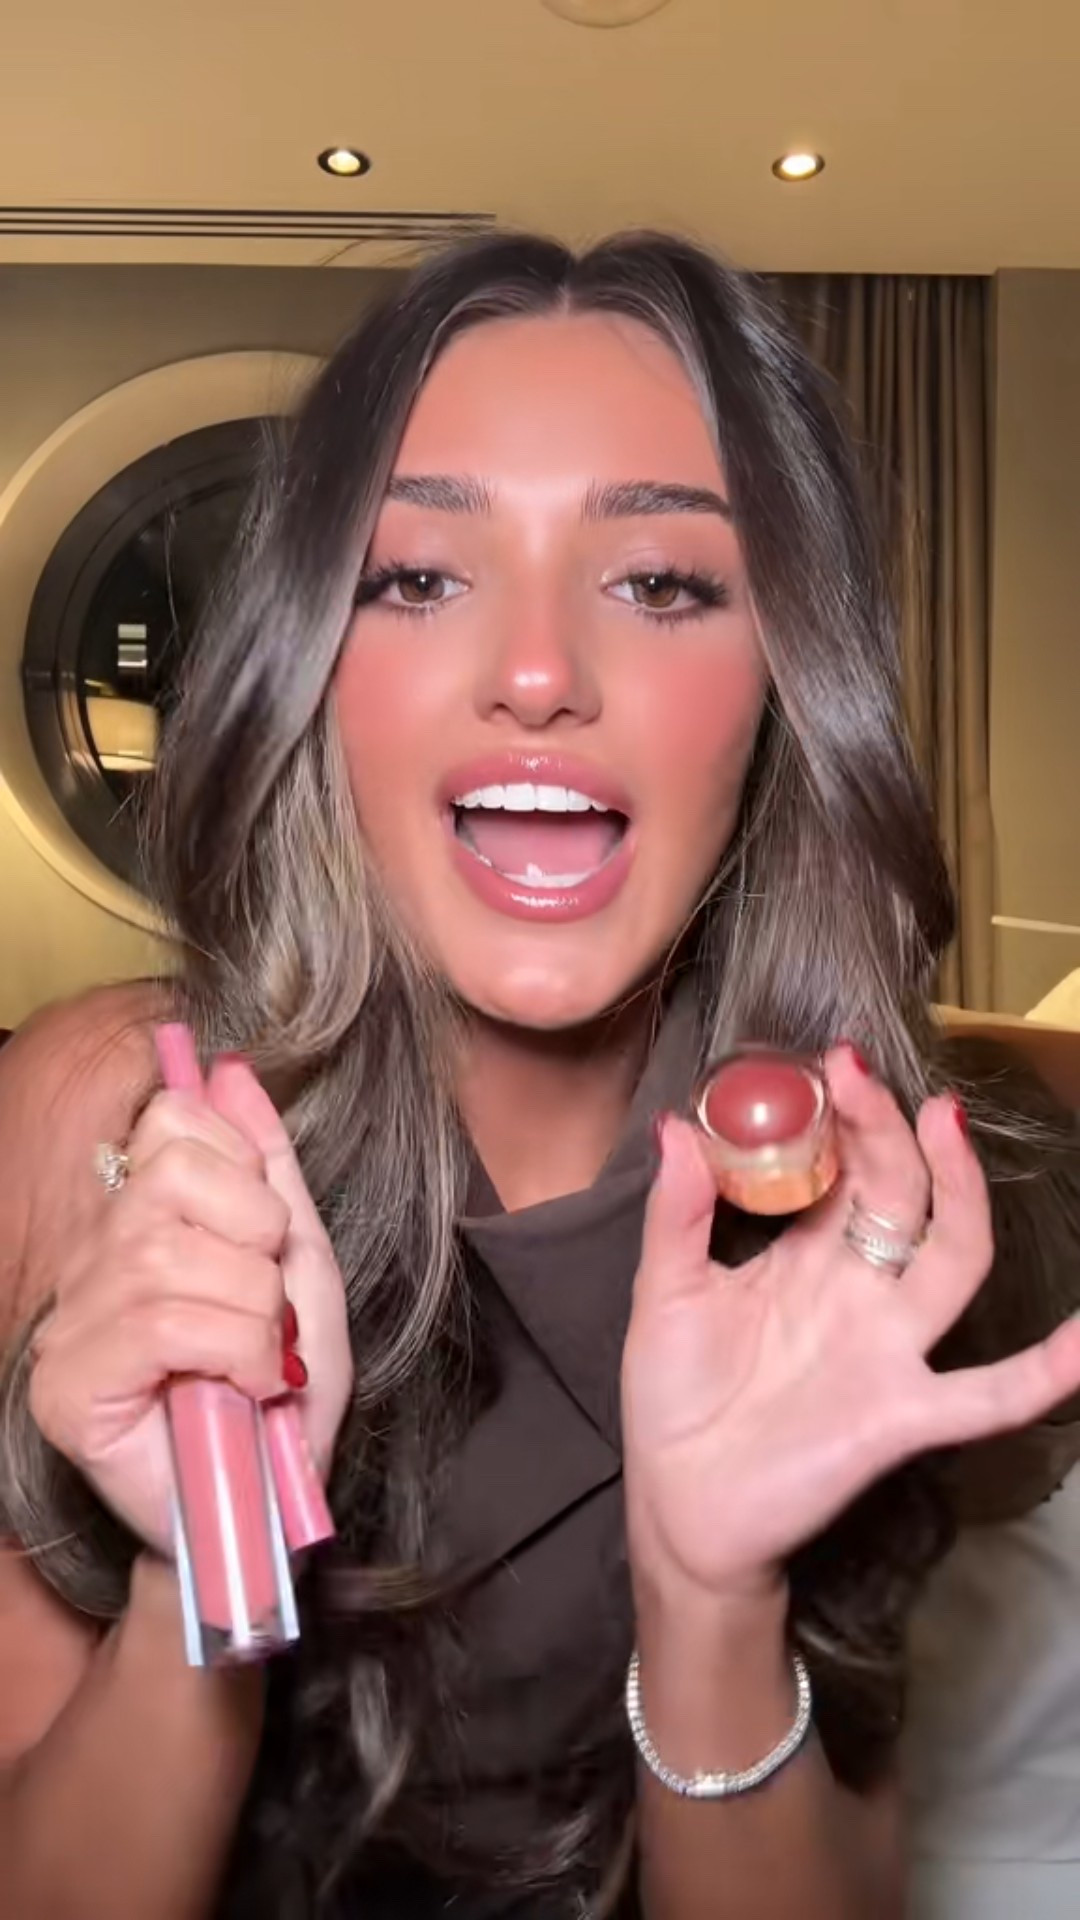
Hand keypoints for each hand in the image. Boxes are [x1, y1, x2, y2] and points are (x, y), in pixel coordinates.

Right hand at [29, 1057, 351, 1554]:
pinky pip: (158, 1320)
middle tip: (266, 1307)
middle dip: (255, 1240)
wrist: (272, 1503)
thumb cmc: (283, 1386)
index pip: (172, 1122)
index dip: (242, 1171)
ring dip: (252, 1307)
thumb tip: (234, 1070)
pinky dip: (233, 1347)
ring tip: (259, 1355)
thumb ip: (267, 1165)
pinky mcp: (68, 1387)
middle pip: (170, 1178)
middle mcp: (90, 1259)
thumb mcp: (298, 1258)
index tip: (266, 1243)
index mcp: (138, 1216)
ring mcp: (69, 1324)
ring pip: (167, 1253)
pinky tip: (246, 1382)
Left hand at [621, 1046, 1079, 1605]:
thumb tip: (677, 1127)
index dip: (841, 1117)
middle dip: (886, 1130)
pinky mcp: (901, 1413)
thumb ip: (677, 1216)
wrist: (679, 1508)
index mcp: (804, 1255)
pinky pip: (988, 1394)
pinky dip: (1044, 1371)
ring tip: (946, 1123)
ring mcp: (888, 1348)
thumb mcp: (665, 1294)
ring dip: (962, 1194)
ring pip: (952, 1260)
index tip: (827, 1063)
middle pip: (898, 1194)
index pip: (842, 1169)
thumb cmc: (675, 1398)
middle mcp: (858, 1290)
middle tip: (857, 1073)